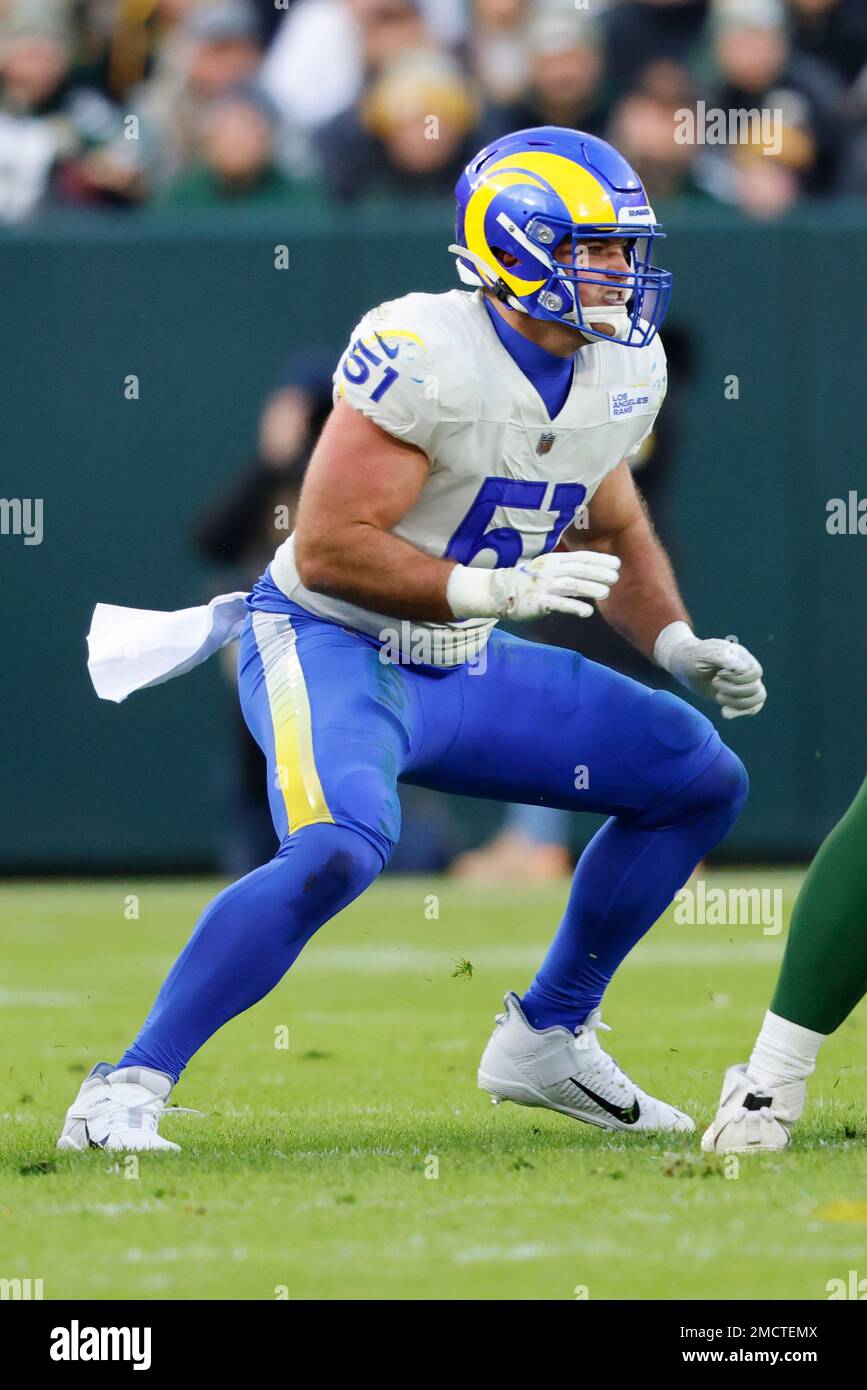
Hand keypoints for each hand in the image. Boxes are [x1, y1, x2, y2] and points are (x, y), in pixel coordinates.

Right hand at [447, 550, 620, 621]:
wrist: (499, 592)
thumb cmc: (527, 581)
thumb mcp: (547, 570)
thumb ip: (566, 571)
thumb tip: (591, 575)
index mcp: (553, 560)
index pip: (580, 557)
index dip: (599, 560)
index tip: (616, 564)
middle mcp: (550, 570)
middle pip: (579, 569)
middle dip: (599, 572)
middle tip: (616, 577)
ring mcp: (544, 585)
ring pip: (572, 584)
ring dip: (590, 588)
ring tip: (605, 593)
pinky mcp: (538, 601)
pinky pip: (559, 603)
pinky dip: (575, 606)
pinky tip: (588, 611)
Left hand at [655, 622, 765, 719]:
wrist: (684, 665)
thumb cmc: (692, 657)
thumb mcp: (703, 654)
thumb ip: (723, 658)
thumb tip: (744, 668)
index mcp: (741, 656)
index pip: (755, 673)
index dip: (738, 679)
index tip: (718, 674)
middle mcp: (747, 668)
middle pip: (755, 688)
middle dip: (733, 690)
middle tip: (714, 682)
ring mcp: (745, 681)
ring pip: (758, 698)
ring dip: (737, 702)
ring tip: (718, 696)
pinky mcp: (740, 694)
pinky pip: (753, 707)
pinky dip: (741, 712)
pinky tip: (725, 712)